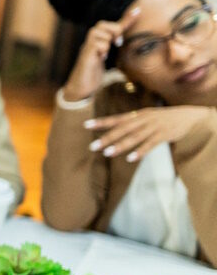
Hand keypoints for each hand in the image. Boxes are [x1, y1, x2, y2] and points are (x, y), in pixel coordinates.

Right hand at [62, 8, 140, 101]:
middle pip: (101, 24)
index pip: (111, 25)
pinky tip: (102, 58)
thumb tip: (121, 37)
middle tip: (118, 42)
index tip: (138, 11)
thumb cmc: (93, 72)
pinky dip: (102, 49)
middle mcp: (90, 42)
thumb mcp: (105, 56)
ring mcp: (86, 48)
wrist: (80, 86)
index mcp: (97, 41)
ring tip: (107, 52)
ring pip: (98, 33)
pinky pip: (95, 44)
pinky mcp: (85, 55)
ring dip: (107, 41)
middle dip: (113, 30)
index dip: (125, 18)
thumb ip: (111, 45)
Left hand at [84, 105, 213, 162]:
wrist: (188, 116)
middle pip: (122, 129)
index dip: (101, 122)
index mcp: (137, 115)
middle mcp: (143, 120)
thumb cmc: (163, 118)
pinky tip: (131, 159)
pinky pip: (150, 145)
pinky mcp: (164, 135)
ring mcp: (154, 127)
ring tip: (107, 153)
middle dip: (107, 138)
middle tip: (92, 146)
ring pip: (134, 137)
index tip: (86, 125)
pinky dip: (140, 152)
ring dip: (120, 146)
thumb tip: (114, 129)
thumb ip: (131, 122)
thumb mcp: (146, 117)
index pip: (116, 119)